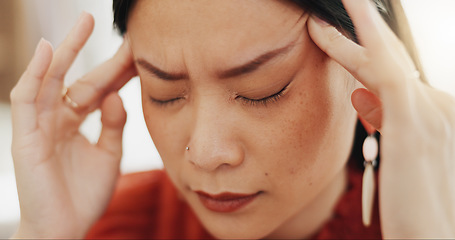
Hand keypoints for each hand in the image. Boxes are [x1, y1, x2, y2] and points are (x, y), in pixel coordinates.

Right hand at [10, 12, 135, 237]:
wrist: (65, 230)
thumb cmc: (84, 196)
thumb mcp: (109, 155)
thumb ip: (113, 124)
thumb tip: (117, 95)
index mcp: (75, 123)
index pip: (96, 88)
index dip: (115, 70)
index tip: (136, 51)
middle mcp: (56, 119)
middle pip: (75, 78)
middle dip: (90, 49)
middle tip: (101, 20)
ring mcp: (39, 126)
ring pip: (50, 80)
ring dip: (66, 50)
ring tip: (82, 23)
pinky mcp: (25, 137)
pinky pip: (28, 99)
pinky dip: (36, 74)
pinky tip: (50, 50)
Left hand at [308, 0, 454, 237]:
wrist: (433, 238)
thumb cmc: (412, 205)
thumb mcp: (398, 156)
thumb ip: (386, 122)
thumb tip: (362, 97)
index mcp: (433, 114)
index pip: (396, 72)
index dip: (368, 51)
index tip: (340, 38)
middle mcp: (437, 106)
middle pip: (391, 60)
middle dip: (361, 33)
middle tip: (334, 12)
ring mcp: (430, 112)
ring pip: (383, 61)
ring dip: (353, 32)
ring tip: (326, 15)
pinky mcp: (413, 124)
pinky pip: (386, 72)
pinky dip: (369, 41)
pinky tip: (353, 12)